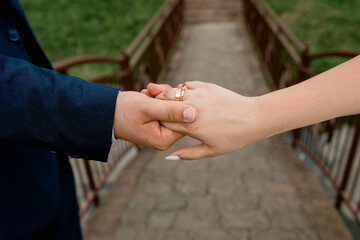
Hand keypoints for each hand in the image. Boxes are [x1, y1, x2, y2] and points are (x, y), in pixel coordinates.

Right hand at [113, 91, 196, 149]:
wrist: (103, 111)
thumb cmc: (123, 111)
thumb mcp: (148, 108)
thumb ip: (171, 110)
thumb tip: (194, 114)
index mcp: (164, 139)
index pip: (184, 120)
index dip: (179, 103)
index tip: (167, 92)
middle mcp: (164, 138)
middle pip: (178, 113)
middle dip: (168, 98)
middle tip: (153, 90)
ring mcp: (160, 130)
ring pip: (171, 108)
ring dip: (162, 96)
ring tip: (148, 91)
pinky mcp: (156, 122)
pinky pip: (164, 107)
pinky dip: (157, 98)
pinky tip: (147, 93)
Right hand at [147, 81, 264, 159]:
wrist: (253, 117)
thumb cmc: (233, 137)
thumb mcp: (211, 150)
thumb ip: (188, 154)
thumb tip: (169, 157)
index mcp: (192, 126)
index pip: (164, 122)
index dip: (160, 124)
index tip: (161, 126)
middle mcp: (193, 108)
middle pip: (164, 104)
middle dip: (159, 108)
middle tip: (159, 112)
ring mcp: (199, 94)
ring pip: (173, 92)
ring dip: (169, 98)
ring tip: (171, 105)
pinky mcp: (206, 86)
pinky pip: (187, 85)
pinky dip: (183, 90)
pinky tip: (186, 98)